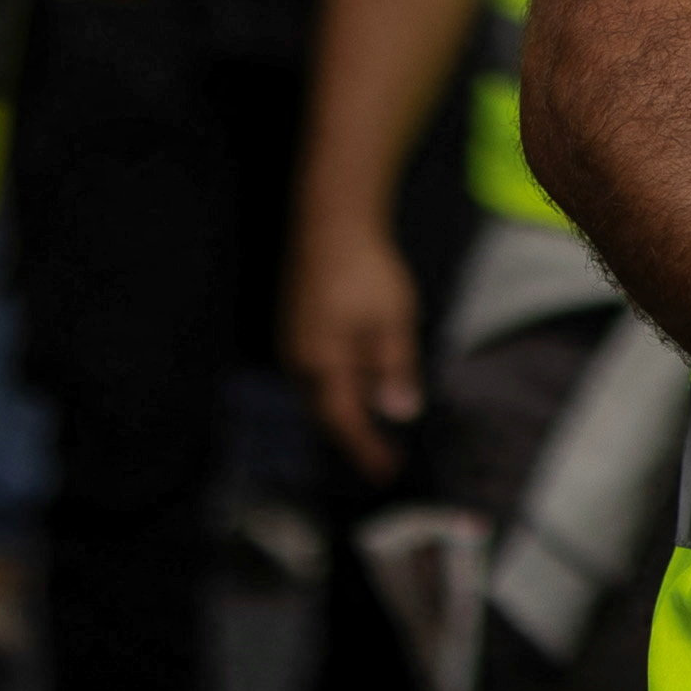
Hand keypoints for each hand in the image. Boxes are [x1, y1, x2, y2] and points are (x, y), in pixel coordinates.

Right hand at [289, 216, 428, 482]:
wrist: (330, 218)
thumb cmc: (366, 269)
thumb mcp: (392, 321)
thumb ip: (394, 370)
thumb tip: (399, 414)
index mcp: (322, 364)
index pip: (344, 422)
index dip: (365, 450)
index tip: (386, 473)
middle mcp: (298, 359)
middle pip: (325, 410)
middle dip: (353, 433)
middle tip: (382, 453)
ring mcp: (291, 339)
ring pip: (318, 389)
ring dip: (345, 407)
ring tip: (373, 418)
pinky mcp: (293, 321)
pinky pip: (315, 367)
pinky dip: (337, 381)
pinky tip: (357, 376)